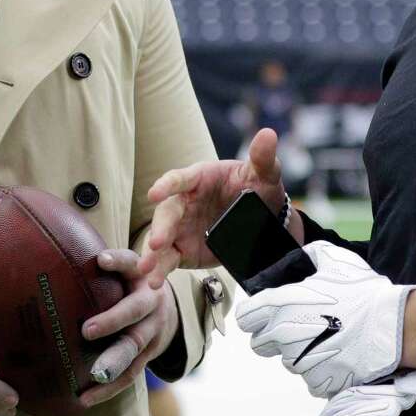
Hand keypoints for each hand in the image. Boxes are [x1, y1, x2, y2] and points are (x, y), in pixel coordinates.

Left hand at [76, 249, 178, 410]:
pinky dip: (110, 388)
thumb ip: (101, 264)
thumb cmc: (130, 284)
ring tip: (95, 373)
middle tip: (87, 330)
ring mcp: (152, 330)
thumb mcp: (124, 268)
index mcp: (141, 276)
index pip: (130, 264)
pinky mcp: (149, 354)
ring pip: (134, 346)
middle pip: (135, 310)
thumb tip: (49, 254)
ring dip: (114, 361)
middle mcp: (151, 302)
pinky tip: (86, 398)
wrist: (167, 308)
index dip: (118, 261)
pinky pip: (131, 373)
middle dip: (113, 320)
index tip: (101, 260)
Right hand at [138, 127, 287, 289]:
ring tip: (148, 270)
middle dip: (160, 228)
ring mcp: (182, 227)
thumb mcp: (265, 174)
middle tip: (157, 243)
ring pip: (162, 238)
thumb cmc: (258, 189)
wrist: (262, 219)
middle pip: (167, 213)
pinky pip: (168, 259)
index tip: (154, 193)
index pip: (180, 179)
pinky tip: (154, 281)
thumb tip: (268, 134)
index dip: (167, 185)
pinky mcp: (184, 249)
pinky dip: (160, 270)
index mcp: (200, 178)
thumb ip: (263, 158)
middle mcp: (186, 202)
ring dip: (152, 253)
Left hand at [235, 241, 415, 397]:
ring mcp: (300, 362)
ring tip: (326, 338)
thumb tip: (298, 256)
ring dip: (300, 353)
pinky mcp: (318, 381)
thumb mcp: (333, 259)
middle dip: (275, 336)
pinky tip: (337, 354)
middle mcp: (284, 335)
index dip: (255, 315)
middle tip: (300, 326)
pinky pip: (310, 379)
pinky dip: (320, 371)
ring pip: (287, 362)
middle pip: (260, 344)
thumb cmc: (363, 292)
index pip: (246, 318)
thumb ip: (308, 255)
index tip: (266, 315)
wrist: (393, 327)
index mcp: (281, 305)